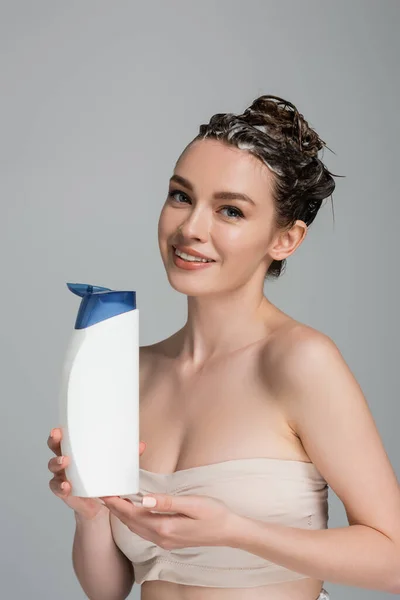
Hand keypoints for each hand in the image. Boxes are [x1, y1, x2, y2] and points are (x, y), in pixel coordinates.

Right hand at [47, 427, 146, 520]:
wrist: (100, 505)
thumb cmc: (103, 478)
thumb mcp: (113, 465)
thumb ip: (126, 456)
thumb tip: (140, 445)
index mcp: (76, 450)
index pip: (65, 437)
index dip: (59, 431)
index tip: (59, 427)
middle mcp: (66, 461)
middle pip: (54, 448)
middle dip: (54, 441)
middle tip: (58, 437)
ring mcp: (63, 476)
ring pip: (53, 467)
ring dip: (57, 463)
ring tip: (65, 462)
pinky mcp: (65, 492)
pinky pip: (58, 488)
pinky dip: (61, 487)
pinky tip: (67, 486)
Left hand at [100, 491, 235, 549]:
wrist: (229, 532)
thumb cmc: (214, 514)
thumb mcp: (193, 504)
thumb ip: (168, 502)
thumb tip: (144, 498)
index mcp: (165, 527)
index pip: (133, 513)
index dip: (117, 503)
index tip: (105, 492)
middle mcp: (161, 537)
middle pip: (130, 522)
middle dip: (115, 508)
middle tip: (103, 493)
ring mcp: (164, 541)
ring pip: (135, 528)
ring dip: (123, 515)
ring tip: (113, 501)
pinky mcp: (169, 540)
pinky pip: (144, 531)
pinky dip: (133, 520)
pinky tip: (133, 512)